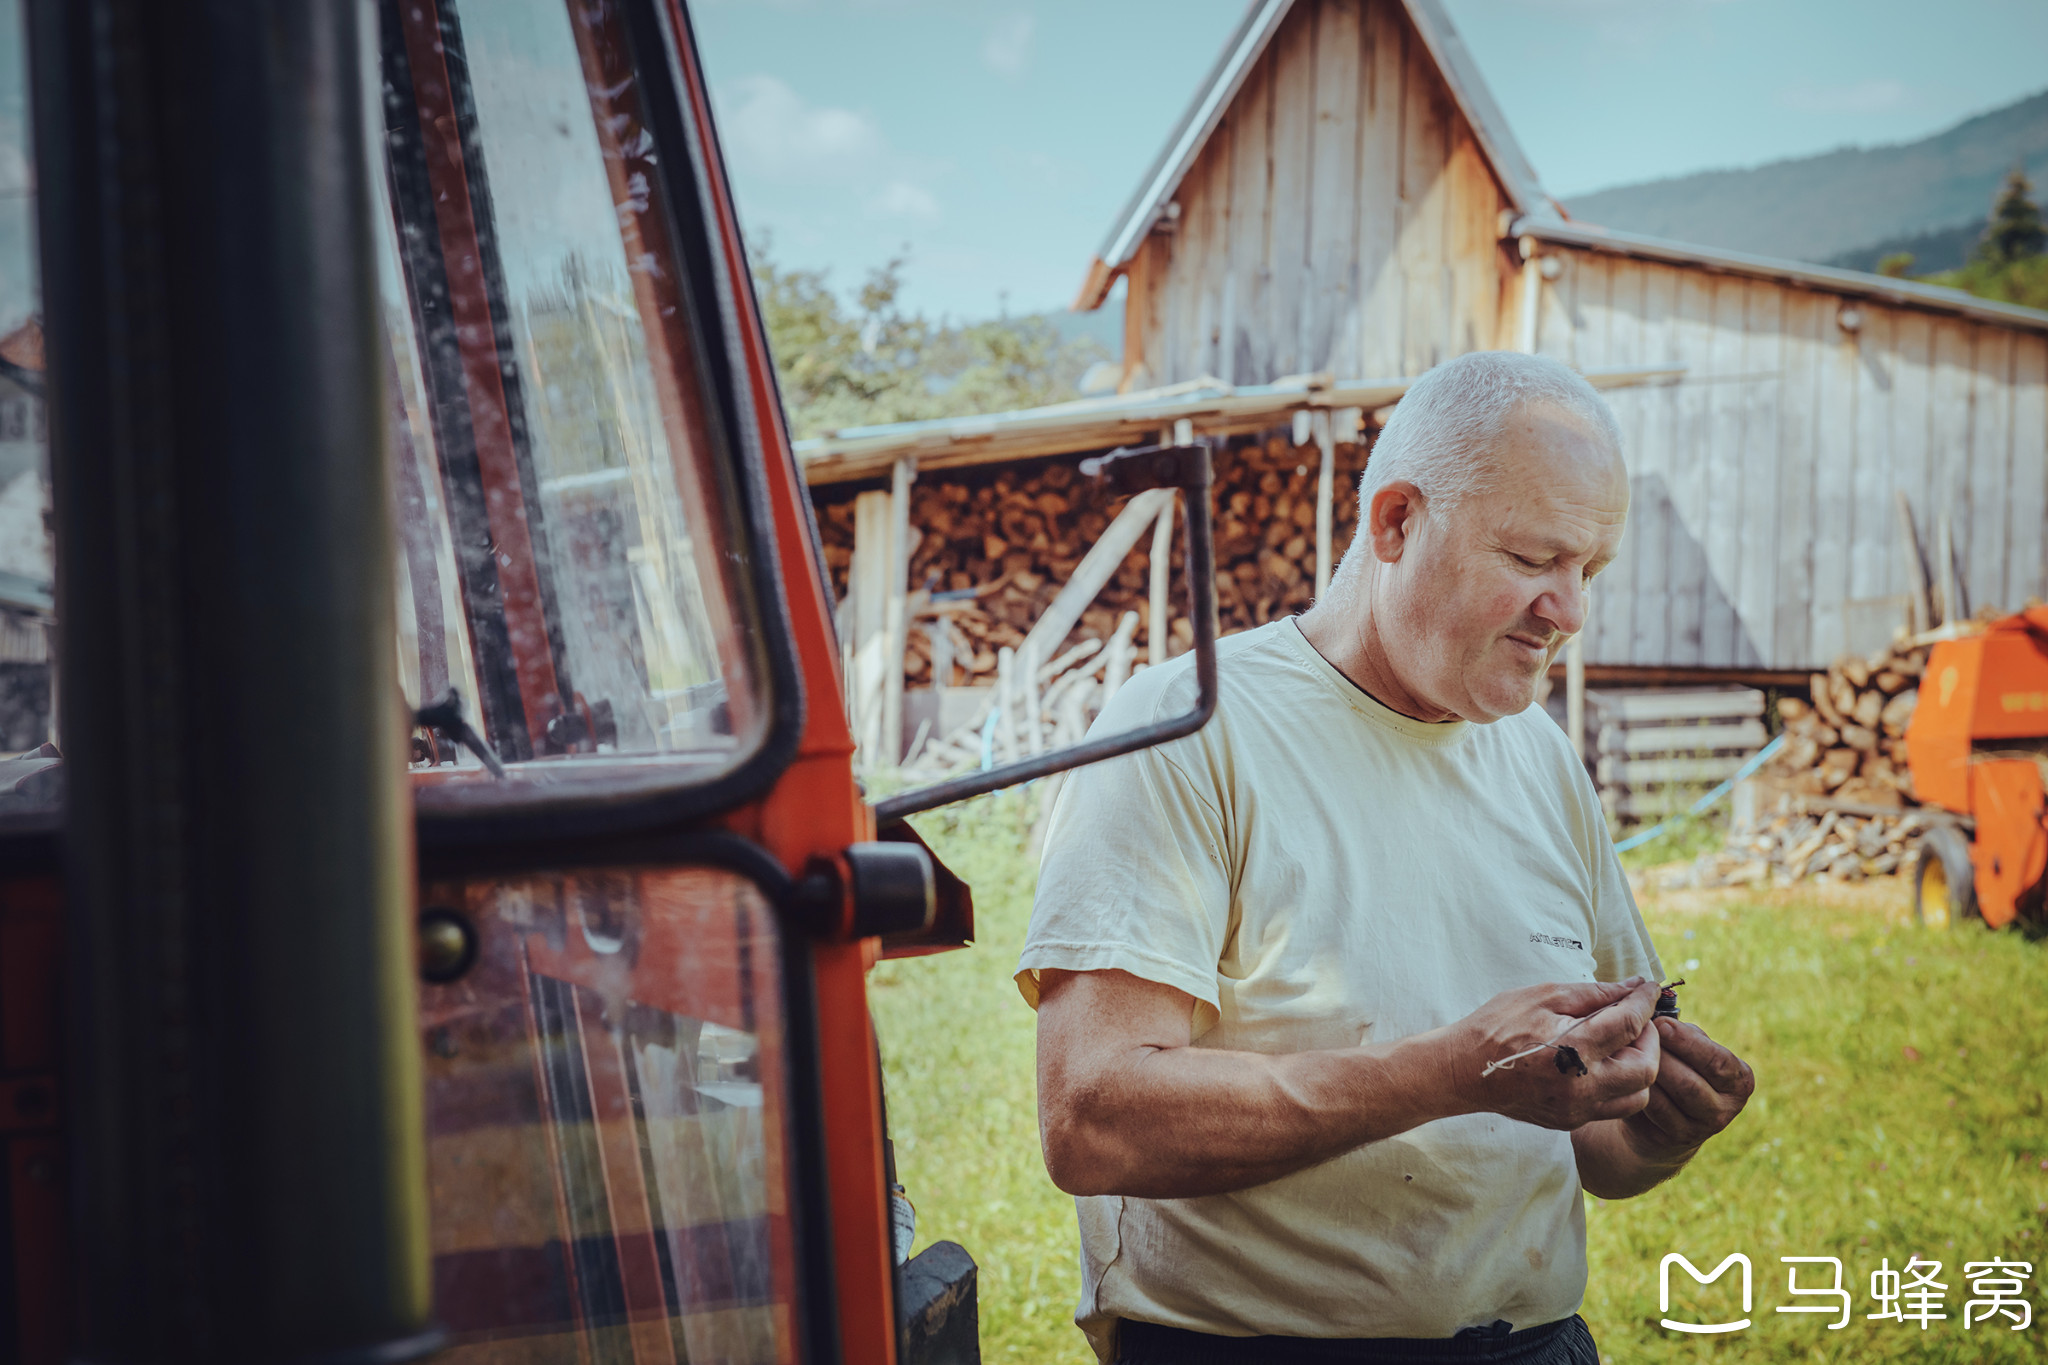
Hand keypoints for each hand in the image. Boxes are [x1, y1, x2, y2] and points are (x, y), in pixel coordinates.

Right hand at [1450, 978, 1660, 1129]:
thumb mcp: (1544, 996)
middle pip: (1646, 1069)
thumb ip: (1594, 993)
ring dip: (1639, 1067)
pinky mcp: (1570, 1121)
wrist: (1463, 1070)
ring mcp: (1576, 1109)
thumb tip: (1633, 987)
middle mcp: (1580, 1086)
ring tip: (1620, 1045)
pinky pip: (1613, 1106)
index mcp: (1572, 1049)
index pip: (1629, 1024)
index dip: (1645, 1002)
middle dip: (1650, 1040)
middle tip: (1635, 1020)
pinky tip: (1600, 1063)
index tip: (1650, 988)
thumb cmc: (1498, 1025)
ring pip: (1638, 1095)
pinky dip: (1619, 1083)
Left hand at [1619, 1018, 1754, 1159]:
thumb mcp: (1690, 1049)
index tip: (1660, 1023)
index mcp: (1739, 1079)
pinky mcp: (1676, 1137)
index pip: (1718, 1061)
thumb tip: (1658, 1014)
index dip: (1688, 1042)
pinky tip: (1625, 1073)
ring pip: (1670, 1098)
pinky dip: (1639, 1089)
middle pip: (1690, 1083)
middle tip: (1637, 1036)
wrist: (1665, 1116)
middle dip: (1661, 1056)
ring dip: (1648, 1072)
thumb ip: (1684, 1034)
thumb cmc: (1678, 1067)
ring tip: (1628, 1052)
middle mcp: (1726, 1107)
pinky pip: (1654, 1110)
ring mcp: (1702, 1128)